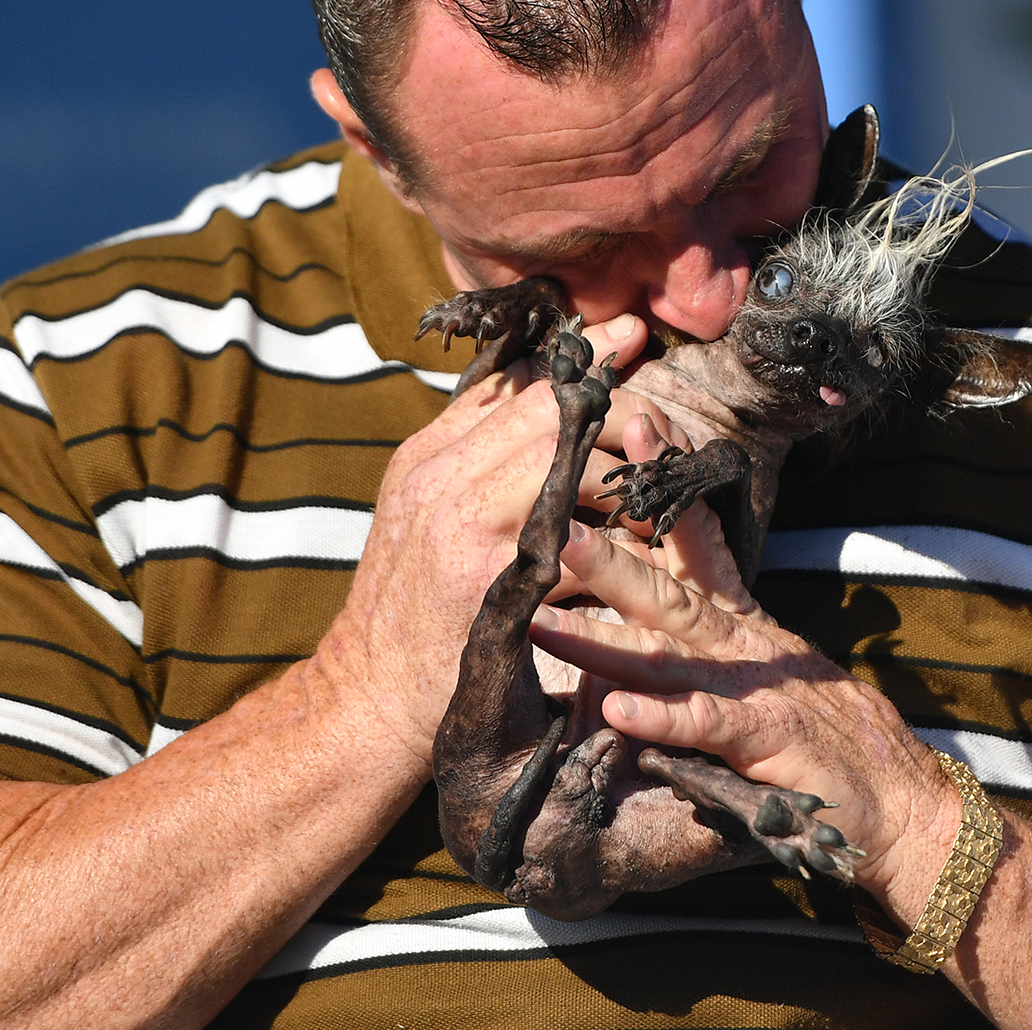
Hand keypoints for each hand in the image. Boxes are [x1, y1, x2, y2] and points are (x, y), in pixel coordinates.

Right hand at [318, 313, 680, 772]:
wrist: (367, 697)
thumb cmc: (408, 607)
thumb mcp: (421, 513)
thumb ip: (471, 456)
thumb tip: (535, 394)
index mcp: (426, 457)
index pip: (511, 385)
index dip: (578, 358)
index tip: (631, 334)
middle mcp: (438, 480)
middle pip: (546, 413)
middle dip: (617, 410)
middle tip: (664, 433)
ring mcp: (461, 528)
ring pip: (566, 465)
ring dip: (626, 477)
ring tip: (661, 494)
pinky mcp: (490, 583)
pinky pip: (574, 544)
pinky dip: (617, 542)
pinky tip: (645, 550)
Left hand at [529, 527, 961, 910]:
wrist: (898, 796)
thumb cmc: (824, 728)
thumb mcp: (767, 653)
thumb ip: (717, 610)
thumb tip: (666, 559)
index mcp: (737, 620)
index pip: (695, 540)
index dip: (665, 485)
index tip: (633, 429)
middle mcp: (739, 643)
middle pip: (664, 589)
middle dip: (607, 555)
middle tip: (552, 524)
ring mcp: (751, 688)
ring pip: (666, 653)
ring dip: (604, 636)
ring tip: (545, 619)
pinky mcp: (763, 739)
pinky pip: (705, 725)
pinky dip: (663, 718)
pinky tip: (619, 712)